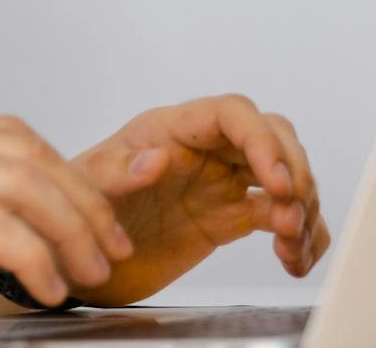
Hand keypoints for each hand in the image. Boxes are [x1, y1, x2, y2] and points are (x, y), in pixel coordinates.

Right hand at [0, 112, 133, 315]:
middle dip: (84, 199)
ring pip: (20, 181)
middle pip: (28, 151)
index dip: (65, 171)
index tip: (95, 212)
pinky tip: (36, 283)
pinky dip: (29, 254)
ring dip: (69, 228)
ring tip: (84, 271)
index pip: (10, 134)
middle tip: (107, 246)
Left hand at [63, 94, 329, 306]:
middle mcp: (202, 149)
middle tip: (290, 217)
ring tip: (291, 246)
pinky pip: (279, 214)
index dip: (262, 141)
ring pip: (284, 174)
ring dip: (302, 208)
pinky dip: (301, 234)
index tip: (277, 183)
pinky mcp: (230, 216)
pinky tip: (295, 260)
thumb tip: (156, 158)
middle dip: (294, 172)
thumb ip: (115, 173)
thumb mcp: (84, 192)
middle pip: (271, 136)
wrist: (76, 261)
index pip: (231, 113)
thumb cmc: (73, 212)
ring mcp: (220, 181)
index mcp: (168, 130)